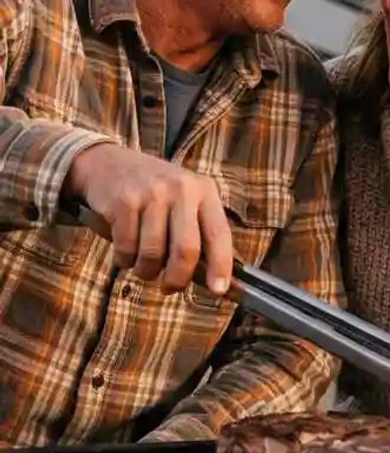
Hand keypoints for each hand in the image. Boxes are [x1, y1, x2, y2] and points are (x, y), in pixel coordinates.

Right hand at [65, 145, 232, 294]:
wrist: (106, 162)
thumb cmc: (153, 192)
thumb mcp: (185, 199)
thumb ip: (198, 230)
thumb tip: (210, 276)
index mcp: (205, 191)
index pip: (219, 233)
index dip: (221, 265)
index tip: (219, 289)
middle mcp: (182, 189)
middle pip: (186, 250)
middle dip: (178, 278)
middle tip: (170, 287)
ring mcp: (152, 194)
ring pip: (153, 254)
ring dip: (146, 271)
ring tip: (144, 267)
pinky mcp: (123, 201)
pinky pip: (126, 248)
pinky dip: (124, 259)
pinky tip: (125, 252)